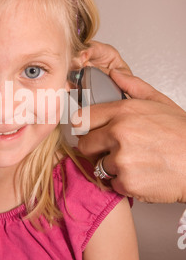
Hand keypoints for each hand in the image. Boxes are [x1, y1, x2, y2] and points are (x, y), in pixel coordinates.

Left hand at [75, 43, 185, 202]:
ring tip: (135, 162)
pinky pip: (112, 184)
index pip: (82, 118)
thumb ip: (134, 87)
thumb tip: (115, 74)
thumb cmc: (183, 135)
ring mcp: (121, 159)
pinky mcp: (126, 182)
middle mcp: (118, 134)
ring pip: (99, 166)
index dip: (86, 127)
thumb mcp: (161, 102)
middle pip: (85, 144)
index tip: (91, 132)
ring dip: (112, 167)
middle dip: (96, 149)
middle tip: (114, 150)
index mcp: (123, 112)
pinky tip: (141, 175)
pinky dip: (124, 183)